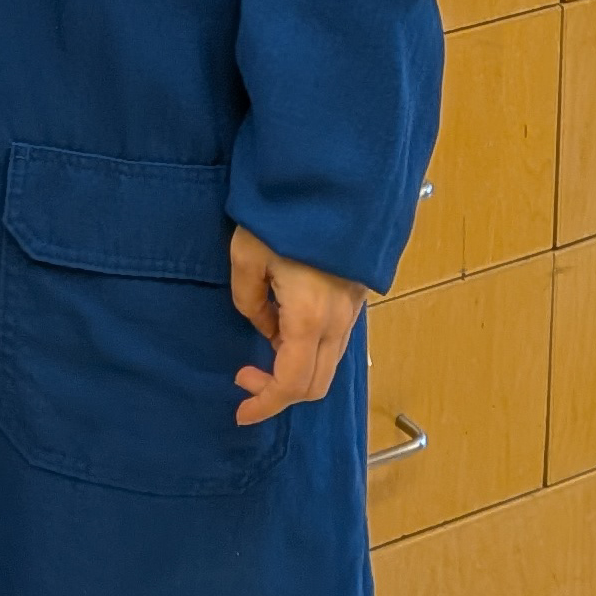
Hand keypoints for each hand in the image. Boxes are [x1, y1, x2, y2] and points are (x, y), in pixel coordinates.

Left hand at [228, 224, 366, 427]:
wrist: (333, 184)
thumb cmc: (284, 216)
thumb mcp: (247, 255)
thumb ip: (249, 300)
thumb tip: (263, 325)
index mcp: (308, 319)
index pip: (292, 383)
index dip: (266, 404)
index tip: (240, 411)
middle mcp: (336, 324)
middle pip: (315, 384)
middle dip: (279, 394)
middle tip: (245, 378)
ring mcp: (351, 313)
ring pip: (327, 366)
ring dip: (294, 374)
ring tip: (260, 354)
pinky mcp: (354, 301)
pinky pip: (333, 345)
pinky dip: (308, 355)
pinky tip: (282, 331)